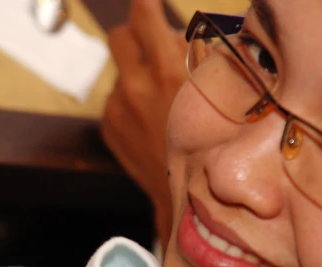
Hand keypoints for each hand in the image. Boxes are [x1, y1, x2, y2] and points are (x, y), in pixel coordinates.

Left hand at [101, 0, 186, 247]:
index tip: (148, 3)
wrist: (188, 192)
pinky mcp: (108, 126)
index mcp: (166, 69)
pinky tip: (150, 120)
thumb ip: (195, 55)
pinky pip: (115, 100)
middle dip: (134, 36)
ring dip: (135, 74)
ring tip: (159, 97)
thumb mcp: (212, 90)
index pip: (143, 13)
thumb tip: (176, 34)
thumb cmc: (209, 141)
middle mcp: (136, 85)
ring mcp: (117, 107)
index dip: (146, 4)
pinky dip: (130, 103)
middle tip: (151, 45)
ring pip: (119, 71)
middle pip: (119, 36)